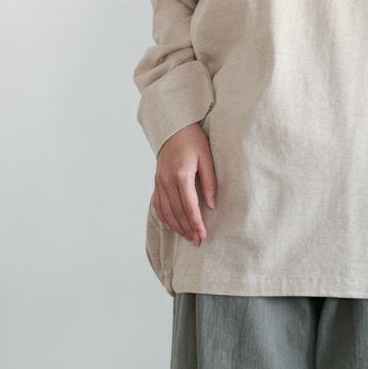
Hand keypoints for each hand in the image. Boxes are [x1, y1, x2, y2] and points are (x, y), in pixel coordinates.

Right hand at [152, 122, 217, 246]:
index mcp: (181, 175)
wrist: (174, 127)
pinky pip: (158, 204)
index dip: (196, 224)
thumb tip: (211, 205)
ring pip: (166, 212)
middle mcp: (167, 180)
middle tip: (197, 241)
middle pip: (177, 213)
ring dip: (176, 227)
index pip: (189, 206)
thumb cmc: (193, 140)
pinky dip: (164, 218)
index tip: (203, 236)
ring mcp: (159, 181)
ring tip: (188, 237)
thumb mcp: (207, 158)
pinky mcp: (156, 181)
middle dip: (187, 230)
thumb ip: (210, 182)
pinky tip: (171, 226)